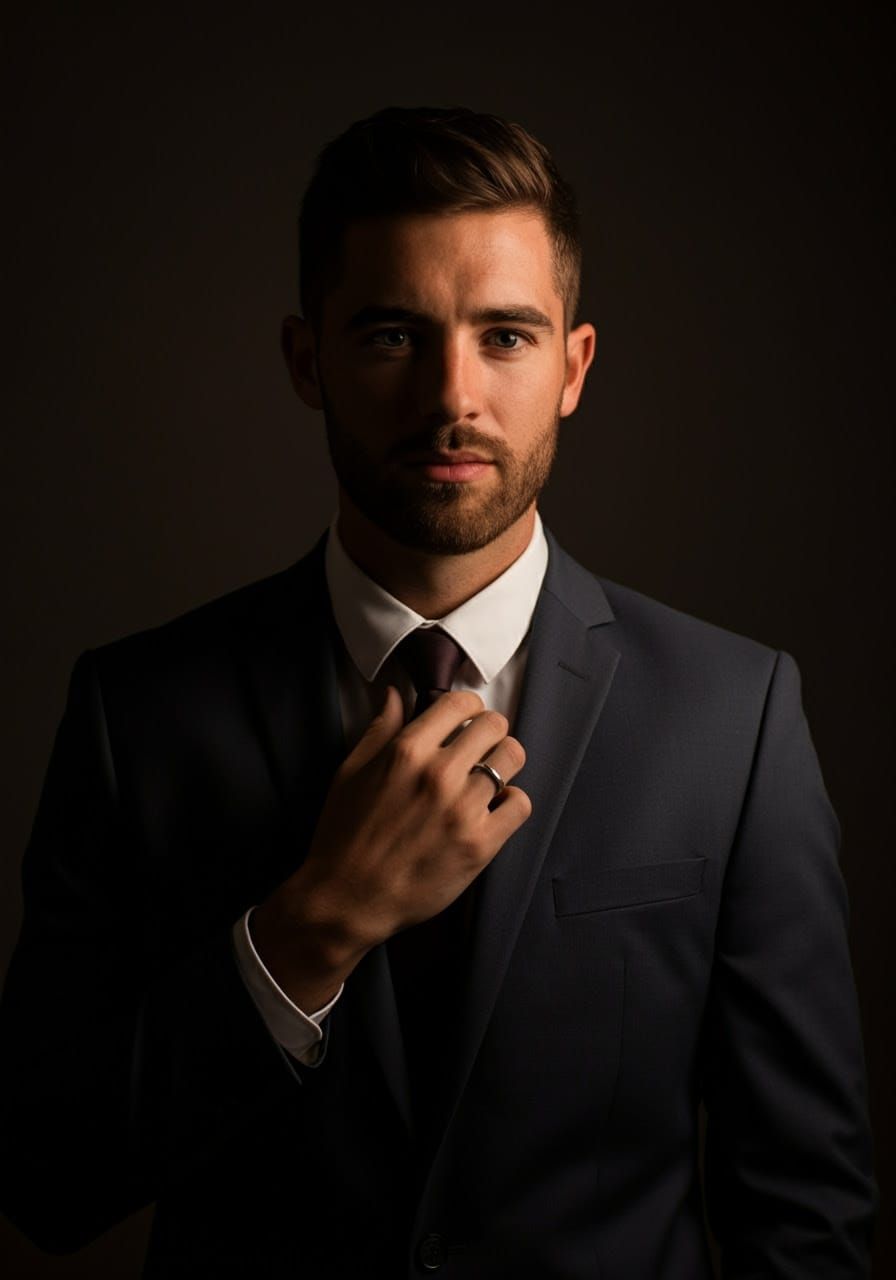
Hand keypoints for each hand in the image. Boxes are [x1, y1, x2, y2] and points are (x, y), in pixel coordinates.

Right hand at [251, 688, 530, 1009]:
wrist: (348, 898)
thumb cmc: (344, 834)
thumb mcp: (351, 772)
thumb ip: (380, 729)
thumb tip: (396, 693)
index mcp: (406, 751)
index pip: (460, 704)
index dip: (468, 708)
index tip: (465, 720)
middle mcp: (438, 774)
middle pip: (495, 725)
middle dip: (489, 731)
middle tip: (480, 748)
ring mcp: (463, 809)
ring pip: (513, 758)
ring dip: (503, 763)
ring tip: (490, 776)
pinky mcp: (480, 844)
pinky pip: (520, 804)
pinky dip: (512, 802)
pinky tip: (494, 808)